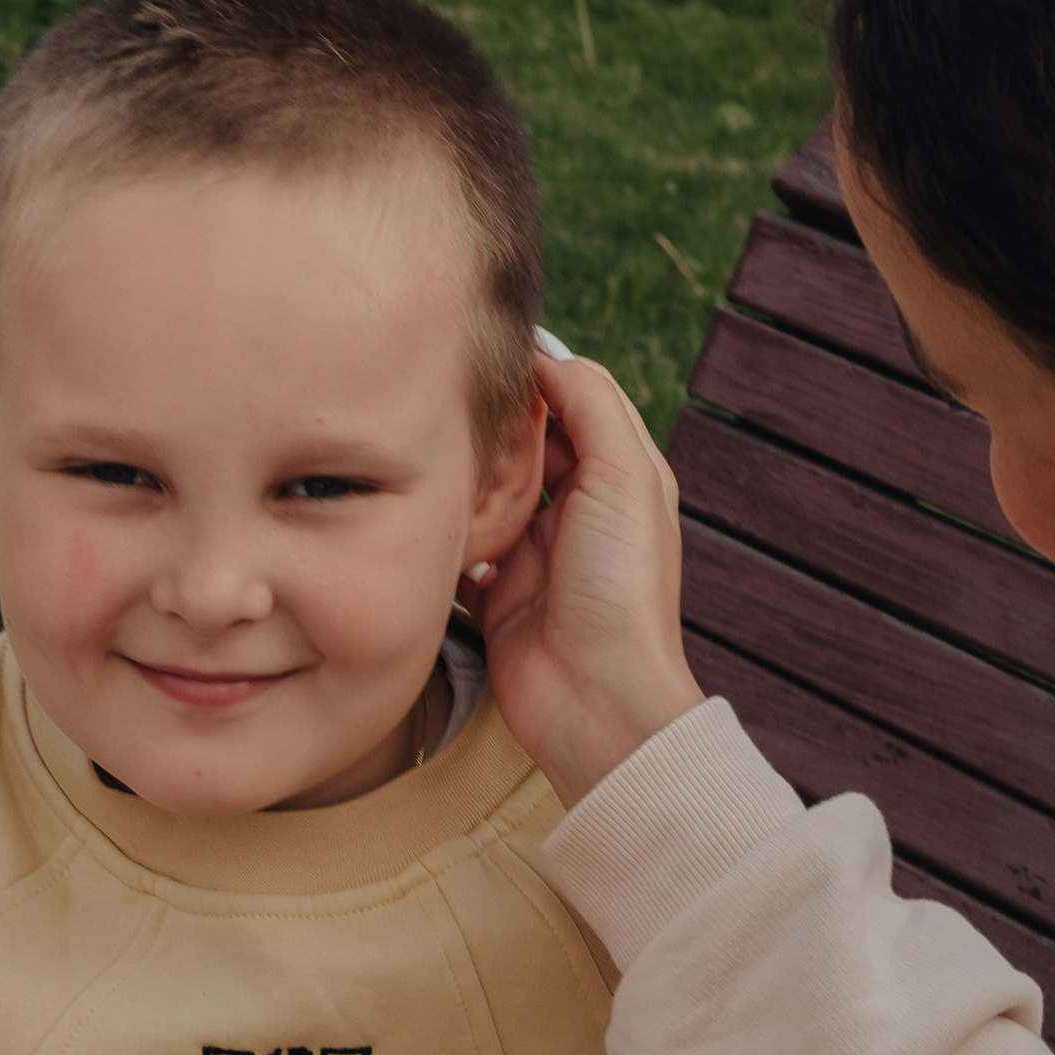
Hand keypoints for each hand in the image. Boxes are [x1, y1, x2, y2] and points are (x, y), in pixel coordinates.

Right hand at [478, 347, 702, 810]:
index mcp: (619, 476)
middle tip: (443, 401)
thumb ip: (591, 404)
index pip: (572, 400)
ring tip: (432, 456)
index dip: (534, 373)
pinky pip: (456, 547)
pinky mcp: (493, 594)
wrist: (597, 702)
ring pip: (484, 490)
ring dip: (462, 478)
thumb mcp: (626, 478)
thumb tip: (547, 354)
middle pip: (523, 442)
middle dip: (488, 426)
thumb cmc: (622, 592)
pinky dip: (443, 535)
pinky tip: (428, 520)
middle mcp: (577, 510)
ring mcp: (532, 553)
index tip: (484, 351)